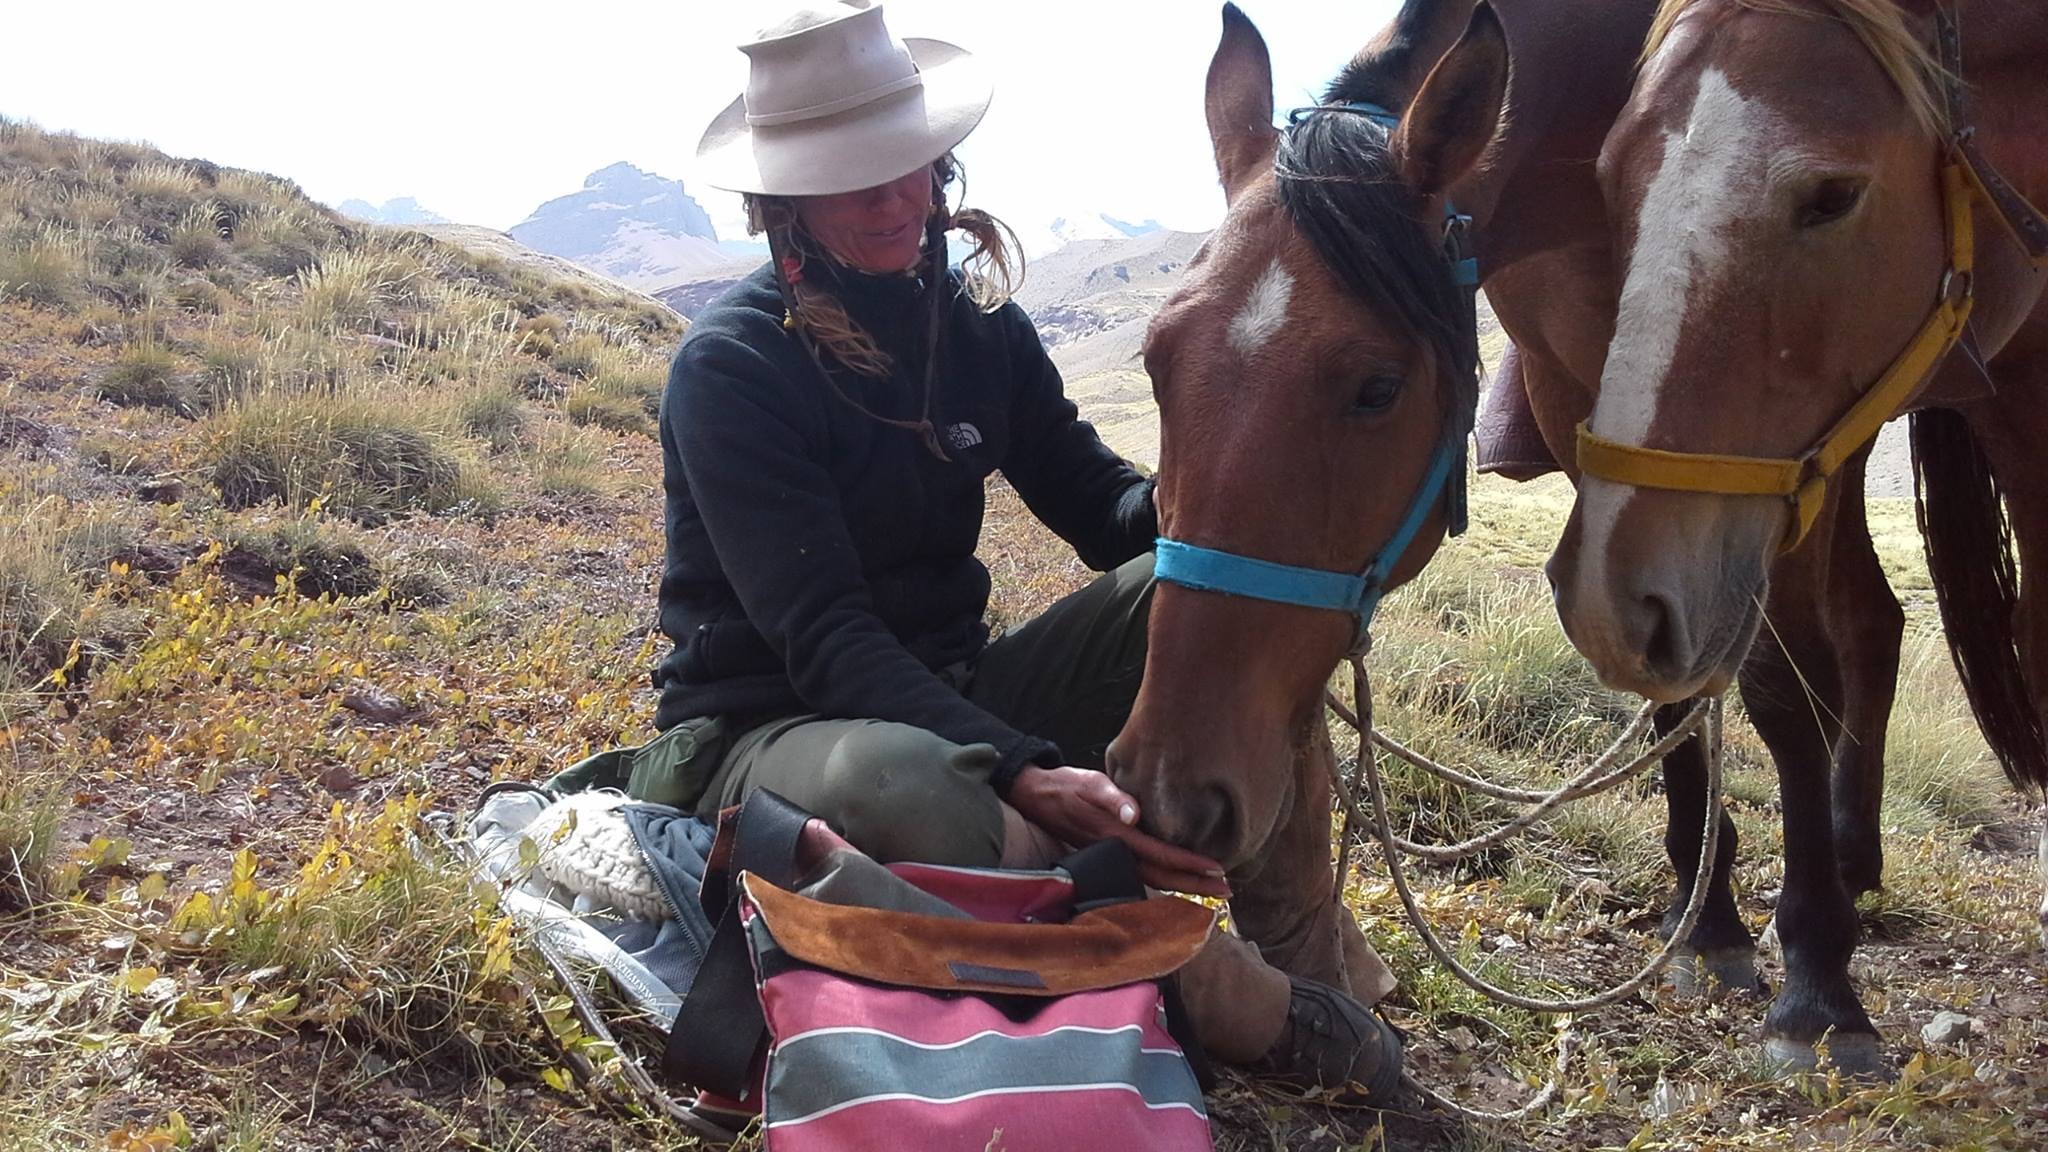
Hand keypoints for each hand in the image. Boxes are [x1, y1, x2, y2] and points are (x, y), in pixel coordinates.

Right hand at [1007, 766, 1230, 897]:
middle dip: (1195, 885)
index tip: (1218, 870)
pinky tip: (1179, 878)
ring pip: (1153, 878)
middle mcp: (1116, 851)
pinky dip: (1165, 878)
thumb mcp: (1088, 782)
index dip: (1190, 864)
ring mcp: (1111, 856)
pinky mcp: (1108, 854)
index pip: (1161, 854)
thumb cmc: (1065, 785)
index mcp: (1116, 835)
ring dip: (1183, 885)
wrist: (1036, 795)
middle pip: (1162, 876)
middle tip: (1229, 891)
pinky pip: (1142, 871)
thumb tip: (1132, 814)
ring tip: (1212, 889)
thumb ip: (1111, 796)